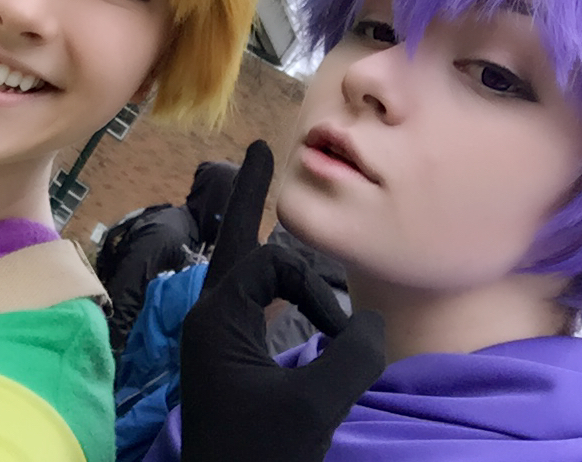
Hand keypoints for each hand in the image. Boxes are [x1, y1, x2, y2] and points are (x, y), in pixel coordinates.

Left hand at [178, 140, 384, 461]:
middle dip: (249, 195)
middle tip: (257, 149)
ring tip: (257, 185)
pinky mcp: (225, 354)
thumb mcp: (315, 404)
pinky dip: (263, 272)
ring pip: (237, 267)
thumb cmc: (262, 451)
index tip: (342, 334)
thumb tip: (373, 321)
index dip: (317, 288)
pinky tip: (270, 263)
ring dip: (256, 233)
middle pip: (233, 241)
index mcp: (217, 318)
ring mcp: (214, 336)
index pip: (271, 265)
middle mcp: (208, 317)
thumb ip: (351, 356)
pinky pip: (243, 295)